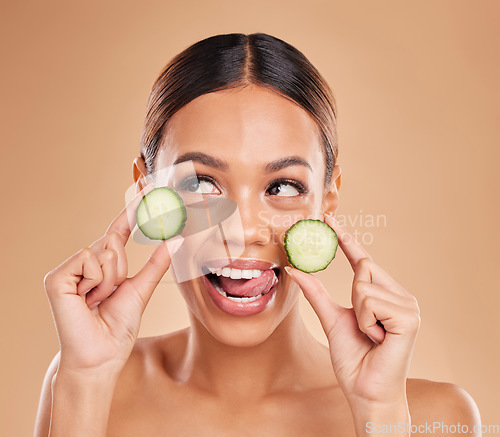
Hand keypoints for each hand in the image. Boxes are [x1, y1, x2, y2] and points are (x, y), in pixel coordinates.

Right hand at [44, 183, 183, 374]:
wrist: (101, 355)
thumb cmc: (118, 327)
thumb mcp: (141, 289)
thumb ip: (156, 263)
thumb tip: (176, 238)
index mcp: (103, 265)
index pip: (118, 230)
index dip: (131, 209)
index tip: (145, 185)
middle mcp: (84, 263)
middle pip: (113, 241)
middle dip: (121, 270)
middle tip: (110, 295)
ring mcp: (68, 269)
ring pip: (104, 251)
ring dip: (111, 280)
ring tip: (99, 301)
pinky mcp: (56, 277)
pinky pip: (90, 260)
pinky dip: (97, 282)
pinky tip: (87, 300)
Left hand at [285, 213, 419, 408]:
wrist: (366, 391)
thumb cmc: (353, 359)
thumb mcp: (331, 319)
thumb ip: (316, 293)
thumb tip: (294, 269)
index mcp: (384, 294)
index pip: (363, 259)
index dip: (346, 239)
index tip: (328, 219)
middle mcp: (400, 295)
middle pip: (363, 267)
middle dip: (352, 295)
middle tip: (362, 325)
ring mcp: (408, 304)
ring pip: (363, 284)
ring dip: (357, 314)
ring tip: (370, 335)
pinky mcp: (410, 316)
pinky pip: (370, 301)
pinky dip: (365, 321)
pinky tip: (378, 338)